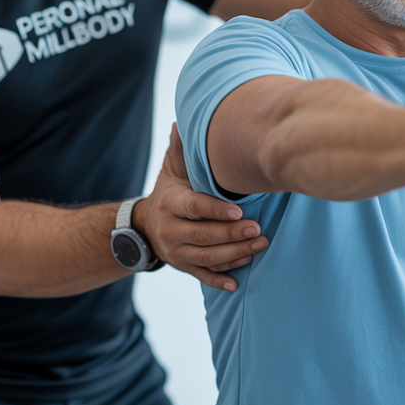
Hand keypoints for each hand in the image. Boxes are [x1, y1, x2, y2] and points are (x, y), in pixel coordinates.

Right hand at [135, 124, 268, 290]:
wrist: (144, 226)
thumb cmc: (169, 192)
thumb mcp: (171, 170)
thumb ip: (180, 150)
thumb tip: (182, 122)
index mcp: (170, 203)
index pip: (195, 208)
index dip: (216, 210)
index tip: (240, 209)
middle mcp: (170, 230)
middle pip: (203, 236)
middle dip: (232, 234)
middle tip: (258, 229)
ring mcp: (175, 252)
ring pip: (206, 258)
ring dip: (235, 254)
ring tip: (260, 245)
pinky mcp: (182, 266)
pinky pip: (201, 276)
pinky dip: (219, 280)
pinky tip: (236, 282)